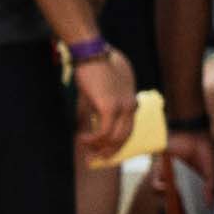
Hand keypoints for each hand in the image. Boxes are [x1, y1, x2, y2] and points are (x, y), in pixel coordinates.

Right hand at [75, 37, 139, 165]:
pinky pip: (103, 132)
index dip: (117, 141)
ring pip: (115, 137)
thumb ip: (101, 102)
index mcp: (131, 100)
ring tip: (89, 154)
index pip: (128, 127)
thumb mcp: (102, 85)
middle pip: (124, 136)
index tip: (106, 150)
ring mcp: (122, 107)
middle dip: (111, 151)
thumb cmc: (95, 63)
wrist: (92, 52)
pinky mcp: (109, 108)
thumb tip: (91, 116)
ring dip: (101, 148)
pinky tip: (82, 139)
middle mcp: (130, 106)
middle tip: (98, 160)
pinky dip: (93, 139)